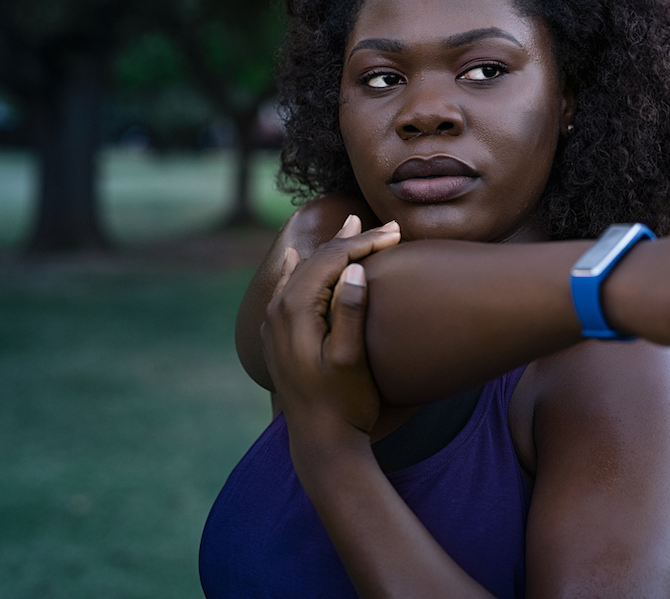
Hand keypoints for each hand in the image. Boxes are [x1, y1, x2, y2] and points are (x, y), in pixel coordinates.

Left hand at [261, 215, 400, 446]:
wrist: (320, 443)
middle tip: (388, 227)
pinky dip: (300, 268)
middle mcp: (278, 310)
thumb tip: (354, 270)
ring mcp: (274, 323)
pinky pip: (289, 287)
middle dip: (352, 240)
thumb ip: (349, 312)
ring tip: (352, 227)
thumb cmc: (344, 403)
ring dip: (332, 251)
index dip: (365, 242)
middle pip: (317, 260)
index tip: (395, 233)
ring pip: (303, 270)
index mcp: (295, 310)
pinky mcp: (277, 335)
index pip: (332, 260)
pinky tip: (294, 257)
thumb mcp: (351, 359)